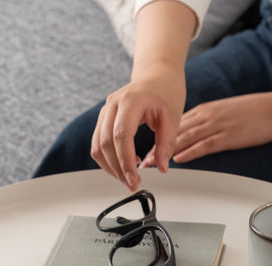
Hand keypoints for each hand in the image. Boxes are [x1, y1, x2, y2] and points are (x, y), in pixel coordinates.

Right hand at [90, 0, 195, 190]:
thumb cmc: (166, 92)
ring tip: (128, 178)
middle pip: (106, 143)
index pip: (121, 135)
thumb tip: (161, 168)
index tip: (134, 179)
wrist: (157, 75)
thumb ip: (167, 144)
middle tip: (132, 184)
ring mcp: (105, 110)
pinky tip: (125, 164)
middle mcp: (112, 104)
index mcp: (130, 100)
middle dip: (117, 168)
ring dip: (110, 166)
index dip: (125, 161)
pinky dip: (108, 158)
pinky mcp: (104, 118)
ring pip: (97, 145)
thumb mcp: (173, 117)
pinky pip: (98, 143)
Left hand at [141, 89, 271, 165]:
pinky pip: (205, 144)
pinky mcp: (229, 136)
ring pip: (186, 138)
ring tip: (152, 162)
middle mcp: (207, 116)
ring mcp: (217, 126)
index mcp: (205, 111)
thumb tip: (190, 134)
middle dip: (155, 146)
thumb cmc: (253, 113)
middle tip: (140, 159)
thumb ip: (206, 123)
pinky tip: (179, 158)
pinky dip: (190, 151)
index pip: (175, 125)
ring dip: (166, 151)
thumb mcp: (224, 113)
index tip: (143, 148)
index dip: (157, 137)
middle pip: (175, 132)